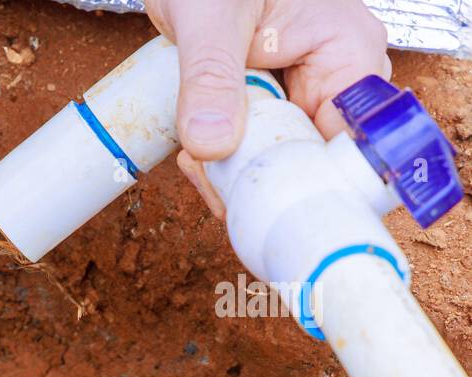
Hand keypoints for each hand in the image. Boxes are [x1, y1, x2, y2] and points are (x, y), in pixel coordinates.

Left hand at [144, 0, 392, 216]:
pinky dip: (222, 157)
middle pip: (309, 159)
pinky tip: (193, 154)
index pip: (348, 142)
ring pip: (277, 157)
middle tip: (203, 175)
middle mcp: (335, 74)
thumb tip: (212, 147)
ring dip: (232, 171)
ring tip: (191, 161)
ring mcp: (302, 88)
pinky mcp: (269, 98)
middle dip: (255, 178)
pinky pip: (253, 144)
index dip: (304, 179)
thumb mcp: (210, 18)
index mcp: (348, 51)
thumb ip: (210, 77)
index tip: (252, 196)